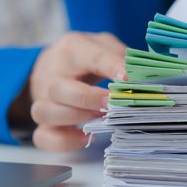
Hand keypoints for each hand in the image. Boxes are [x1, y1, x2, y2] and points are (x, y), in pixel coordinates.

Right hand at [20, 32, 124, 150]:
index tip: (128, 79)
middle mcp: (52, 75)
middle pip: (59, 88)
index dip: (112, 67)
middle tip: (112, 103)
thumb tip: (143, 76)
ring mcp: (43, 99)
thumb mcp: (104, 45)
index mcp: (73, 49)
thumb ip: (121, 56)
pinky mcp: (42, 121)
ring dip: (75, 118)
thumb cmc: (85, 56)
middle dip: (88, 99)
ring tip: (100, 118)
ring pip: (46, 112)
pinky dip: (64, 141)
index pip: (92, 57)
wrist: (53, 63)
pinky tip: (85, 137)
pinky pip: (44, 136)